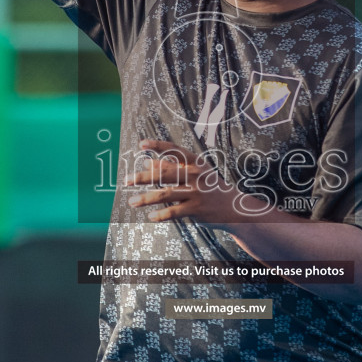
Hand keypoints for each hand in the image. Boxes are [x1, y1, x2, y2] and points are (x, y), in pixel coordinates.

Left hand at [125, 139, 251, 222]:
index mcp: (196, 163)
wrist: (234, 208)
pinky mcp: (197, 209)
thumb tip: (147, 162)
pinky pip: (174, 212)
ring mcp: (197, 192)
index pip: (174, 150)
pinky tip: (150, 217)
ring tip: (132, 202)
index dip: (157, 145)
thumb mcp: (194, 174)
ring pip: (165, 194)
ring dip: (146, 199)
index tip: (140, 144)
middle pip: (164, 174)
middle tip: (127, 180)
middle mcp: (196, 175)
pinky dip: (160, 215)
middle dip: (143, 177)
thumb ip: (172, 167)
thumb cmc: (210, 188)